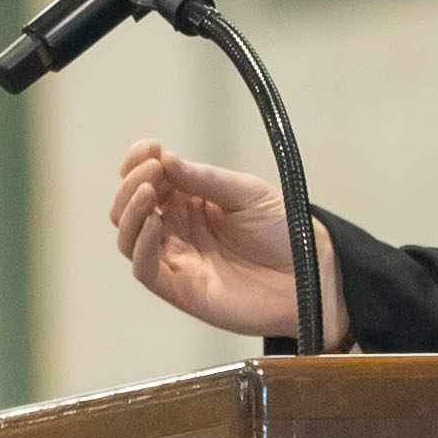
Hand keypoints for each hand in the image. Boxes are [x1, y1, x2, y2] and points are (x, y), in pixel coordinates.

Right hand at [109, 141, 342, 343]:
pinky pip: (144, 270)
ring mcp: (176, 259)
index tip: (151, 147)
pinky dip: (141, 244)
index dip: (139, 161)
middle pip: (129, 206)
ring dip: (130, 211)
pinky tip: (156, 223)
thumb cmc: (282, 231)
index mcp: (188, 201)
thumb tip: (165, 158)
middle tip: (153, 169)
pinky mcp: (180, 289)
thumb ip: (205, 179)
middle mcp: (176, 229)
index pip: (146, 180)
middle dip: (133, 183)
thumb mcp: (246, 193)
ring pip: (128, 236)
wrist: (309, 273)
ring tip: (149, 190)